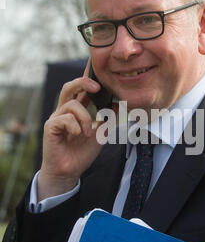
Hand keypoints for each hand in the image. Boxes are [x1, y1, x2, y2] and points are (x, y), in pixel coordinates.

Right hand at [37, 58, 102, 199]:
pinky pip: (64, 118)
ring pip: (71, 104)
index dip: (87, 78)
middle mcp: (63, 112)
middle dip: (83, 82)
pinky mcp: (50, 127)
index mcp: (75, 111)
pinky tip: (78, 135)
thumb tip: (117, 104)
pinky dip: (75, 126)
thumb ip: (106, 119)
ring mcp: (56, 118)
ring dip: (84, 117)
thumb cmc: (81, 153)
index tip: (97, 69)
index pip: (79, 90)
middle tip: (96, 87)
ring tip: (88, 132)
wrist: (69, 172)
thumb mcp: (100, 134)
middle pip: (69, 87)